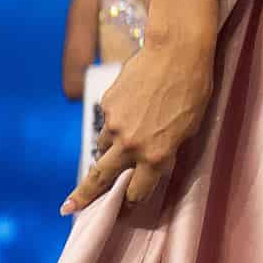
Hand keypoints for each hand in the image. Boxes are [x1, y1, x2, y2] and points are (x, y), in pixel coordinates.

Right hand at [61, 41, 213, 214]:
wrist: (177, 51)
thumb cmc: (194, 89)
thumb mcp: (189, 129)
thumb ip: (166, 150)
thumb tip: (150, 162)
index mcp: (156, 155)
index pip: (137, 191)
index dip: (130, 203)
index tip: (121, 211)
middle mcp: (131, 144)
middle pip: (101, 179)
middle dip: (84, 197)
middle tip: (69, 209)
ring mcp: (115, 123)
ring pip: (103, 145)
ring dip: (108, 149)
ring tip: (125, 135)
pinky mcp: (107, 103)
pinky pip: (108, 119)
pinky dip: (116, 118)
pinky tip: (133, 103)